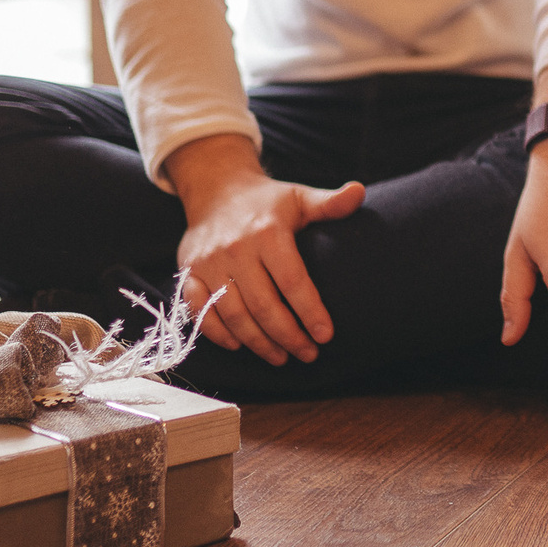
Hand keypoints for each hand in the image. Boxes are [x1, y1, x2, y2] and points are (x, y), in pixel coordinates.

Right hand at [165, 134, 361, 366]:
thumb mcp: (299, 197)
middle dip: (288, 336)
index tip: (326, 335)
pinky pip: (199, 310)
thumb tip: (359, 192)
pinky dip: (217, 333)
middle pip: (263, 305)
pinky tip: (240, 345)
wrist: (216, 189)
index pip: (292, 281)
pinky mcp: (189, 272)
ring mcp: (208, 263)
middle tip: (308, 354)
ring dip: (258, 342)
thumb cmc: (267, 202)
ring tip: (281, 357)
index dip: (310, 311)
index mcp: (268, 232)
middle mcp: (236, 249)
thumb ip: (329, 203)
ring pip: (233, 314)